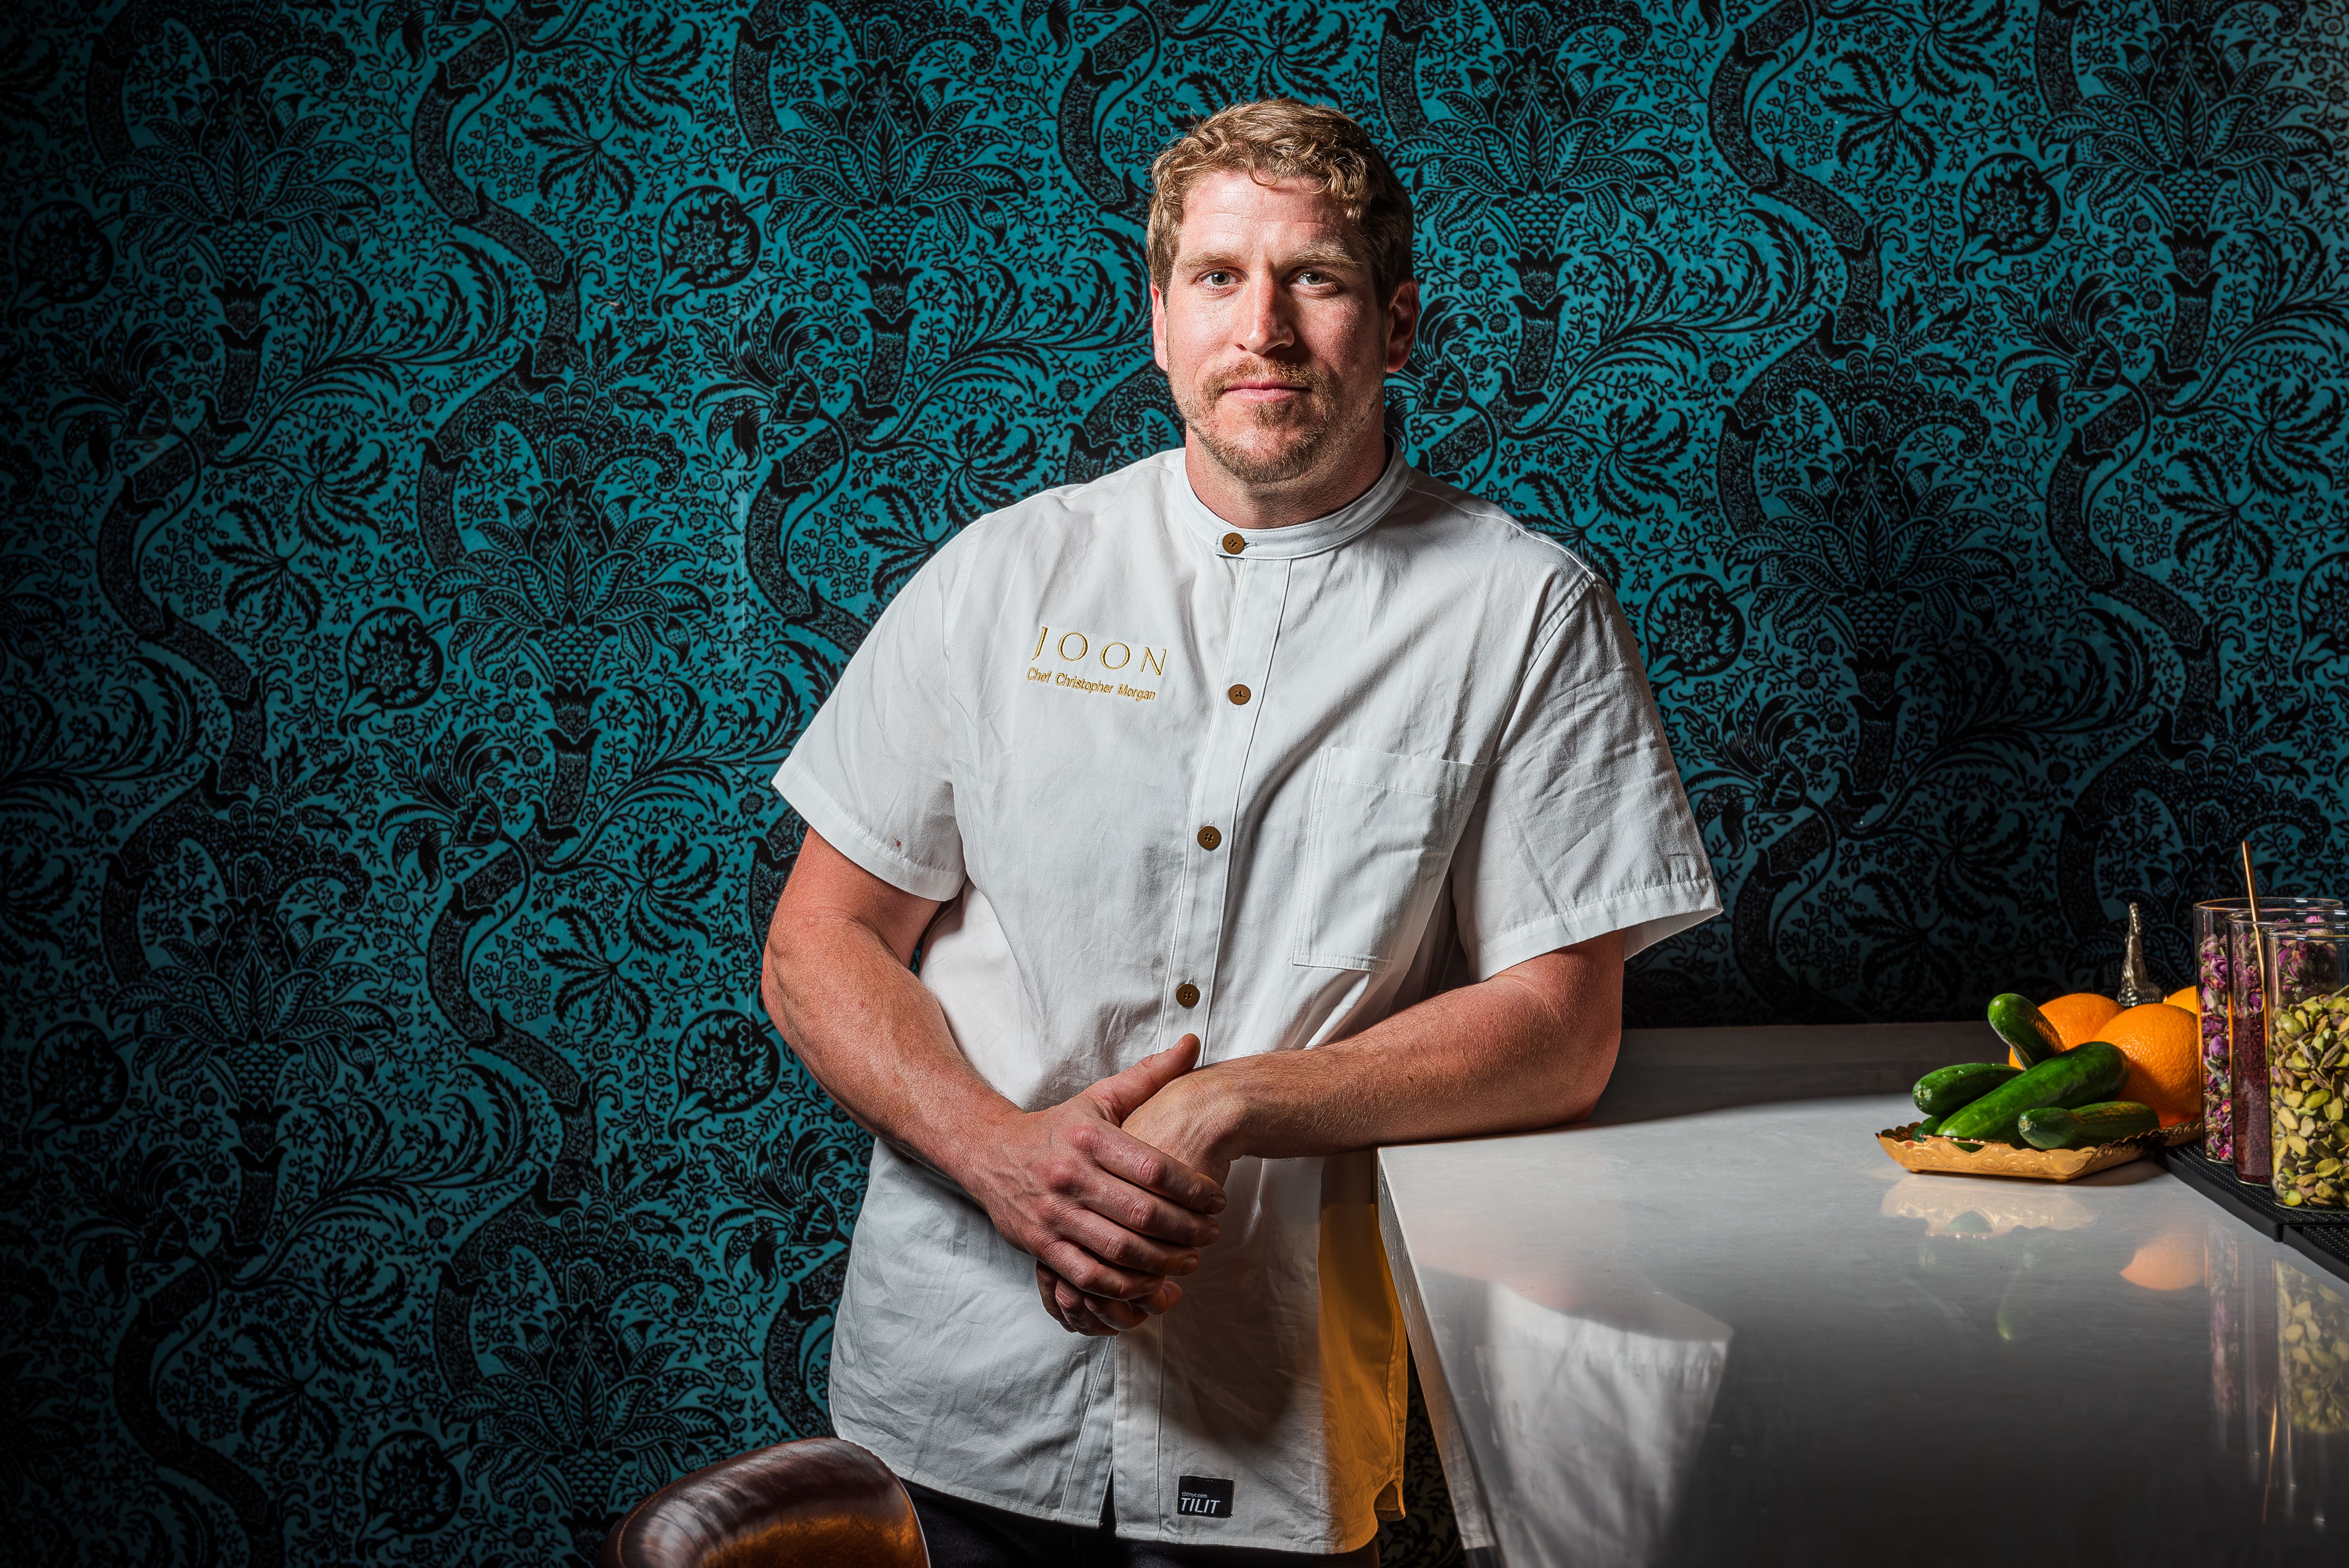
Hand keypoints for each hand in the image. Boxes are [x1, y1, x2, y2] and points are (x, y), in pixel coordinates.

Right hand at [1037, 1052, 1243, 1334]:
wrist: (988, 1151)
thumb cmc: (1057, 1126)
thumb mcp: (1099, 1097)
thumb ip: (1149, 1076)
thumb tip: (1193, 1043)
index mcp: (1090, 1137)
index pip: (1154, 1169)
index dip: (1194, 1188)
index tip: (1219, 1199)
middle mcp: (1071, 1176)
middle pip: (1142, 1213)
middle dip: (1187, 1230)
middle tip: (1213, 1234)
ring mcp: (1054, 1214)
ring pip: (1118, 1250)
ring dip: (1162, 1262)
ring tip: (1191, 1260)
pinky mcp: (1041, 1244)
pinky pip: (1088, 1276)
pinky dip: (1123, 1286)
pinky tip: (1150, 1283)